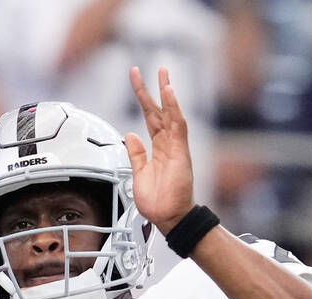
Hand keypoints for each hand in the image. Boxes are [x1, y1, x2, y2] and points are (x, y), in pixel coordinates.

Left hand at [125, 66, 194, 232]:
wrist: (168, 218)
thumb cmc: (158, 202)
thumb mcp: (138, 174)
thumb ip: (136, 154)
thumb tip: (130, 136)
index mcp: (157, 149)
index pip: (150, 117)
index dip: (143, 98)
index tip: (136, 80)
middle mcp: (168, 145)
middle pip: (161, 111)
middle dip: (155, 89)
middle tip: (153, 68)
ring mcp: (175, 147)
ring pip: (172, 114)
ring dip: (167, 94)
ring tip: (163, 75)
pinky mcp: (181, 152)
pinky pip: (178, 126)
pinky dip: (174, 108)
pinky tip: (170, 94)